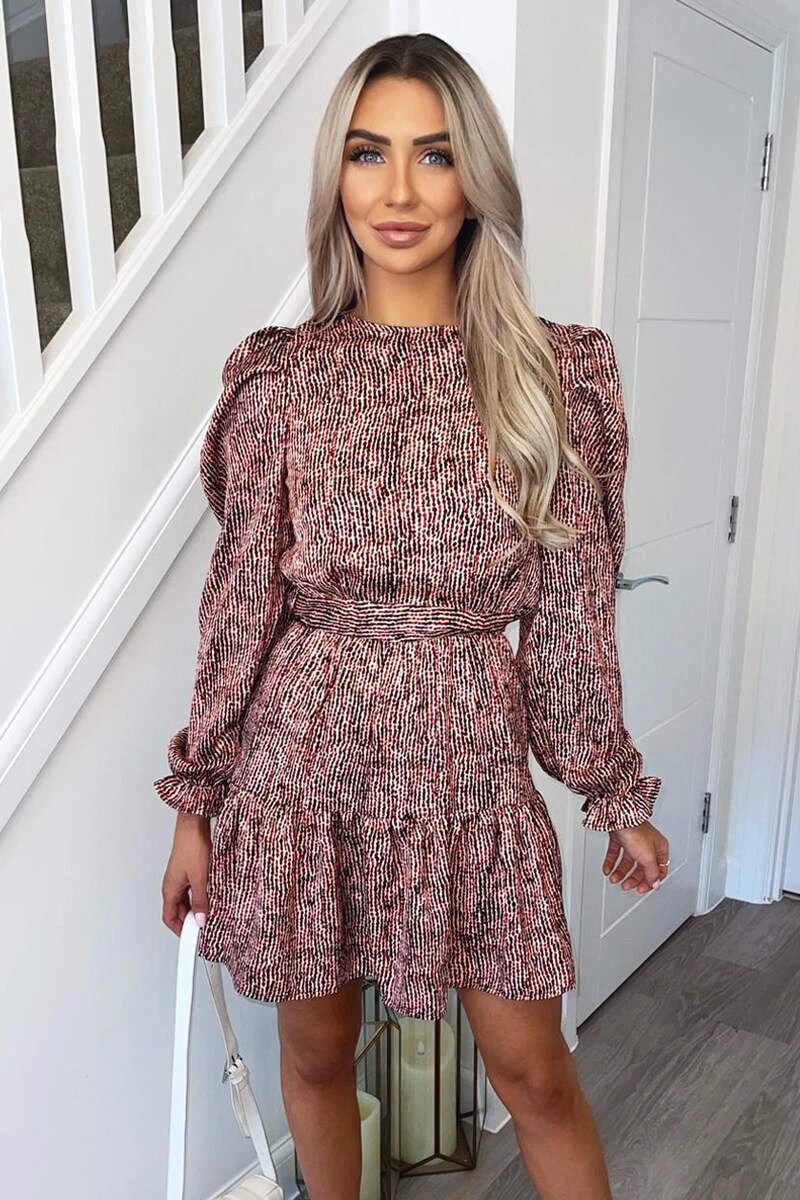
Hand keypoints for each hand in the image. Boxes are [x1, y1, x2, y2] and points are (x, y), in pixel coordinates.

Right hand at [161, 812, 211, 934]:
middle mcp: (172, 884)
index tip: (191, 938)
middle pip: (177, 911)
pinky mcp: (188, 870)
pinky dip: (198, 897)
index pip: (169, 918)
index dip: (179, 931)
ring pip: (185, 900)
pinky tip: (210, 896)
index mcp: (170, 889)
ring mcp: (180, 877)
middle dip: (189, 921)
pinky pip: (190, 890)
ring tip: (208, 912)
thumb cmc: (191, 846)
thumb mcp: (200, 878)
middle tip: (202, 927)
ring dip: (195, 908)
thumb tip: (200, 919)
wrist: (194, 824)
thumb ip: (200, 901)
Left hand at [602, 820, 669, 893]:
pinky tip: (608, 869)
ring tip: (614, 879)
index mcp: (659, 848)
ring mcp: (633, 840)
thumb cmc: (636, 832)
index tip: (642, 889)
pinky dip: (611, 862)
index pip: (659, 870)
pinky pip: (616, 853)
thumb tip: (655, 883)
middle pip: (642, 867)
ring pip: (627, 861)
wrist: (619, 817)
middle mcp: (647, 844)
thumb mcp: (648, 857)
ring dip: (620, 872)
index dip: (651, 881)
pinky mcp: (620, 837)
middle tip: (626, 886)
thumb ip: (652, 873)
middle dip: (633, 878)